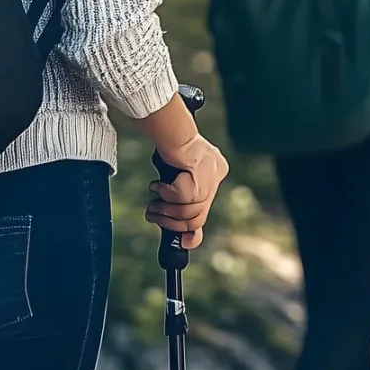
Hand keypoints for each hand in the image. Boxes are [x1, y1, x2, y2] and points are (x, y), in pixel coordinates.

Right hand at [146, 131, 228, 249]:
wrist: (167, 126)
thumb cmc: (168, 149)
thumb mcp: (179, 180)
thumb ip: (183, 203)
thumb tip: (188, 239)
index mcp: (215, 173)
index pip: (205, 210)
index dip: (194, 230)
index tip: (185, 242)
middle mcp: (217, 172)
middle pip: (199, 216)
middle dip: (172, 222)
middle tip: (153, 216)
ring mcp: (211, 171)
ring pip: (191, 210)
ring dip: (166, 212)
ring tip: (152, 206)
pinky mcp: (200, 168)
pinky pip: (183, 196)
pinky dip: (166, 194)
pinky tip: (157, 186)